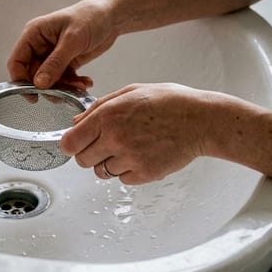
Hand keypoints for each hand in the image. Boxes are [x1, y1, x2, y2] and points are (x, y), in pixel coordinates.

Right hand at [6, 0, 118, 89]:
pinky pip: (63, 79)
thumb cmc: (91, 17)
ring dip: (64, 87)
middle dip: (48, 86)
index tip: (32, 96)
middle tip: (64, 93)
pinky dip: (73, 84)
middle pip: (33, 74)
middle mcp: (40, 45)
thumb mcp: (72, 40)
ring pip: (49, 80)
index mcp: (34, 34)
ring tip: (80, 86)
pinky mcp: (66, 61)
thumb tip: (39, 83)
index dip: (20, 80)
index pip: (17, 61)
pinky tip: (85, 82)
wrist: (112, 16)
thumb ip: (55, 63)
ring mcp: (53, 54)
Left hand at [59, 83, 218, 184]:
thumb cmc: (170, 103)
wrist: (200, 120)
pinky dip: (128, 171)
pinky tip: (141, 155)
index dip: (71, 144)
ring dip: (110, 162)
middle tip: (105, 144)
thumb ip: (100, 106)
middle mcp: (115, 138)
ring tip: (129, 147)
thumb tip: (77, 121)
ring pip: (102, 172)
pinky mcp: (145, 174)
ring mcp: (130, 158)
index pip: (70, 142)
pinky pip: (122, 179)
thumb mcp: (131, 92)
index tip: (76, 143)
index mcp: (108, 115)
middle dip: (89, 153)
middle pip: (82, 161)